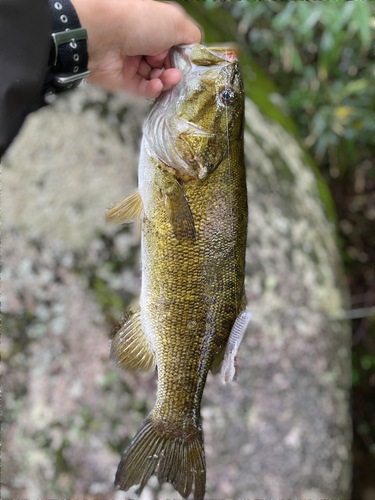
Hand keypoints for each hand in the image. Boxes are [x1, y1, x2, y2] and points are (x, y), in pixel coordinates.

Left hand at [71, 0, 200, 97]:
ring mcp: (133, 62)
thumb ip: (192, 37)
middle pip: (167, 64)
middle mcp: (144, 43)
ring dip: (166, 80)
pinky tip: (157, 85)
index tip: (190, 62)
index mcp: (155, 26)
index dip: (184, 54)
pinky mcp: (124, 80)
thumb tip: (196, 50)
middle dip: (176, 69)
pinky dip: (153, 89)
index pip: (175, 45)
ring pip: (157, 78)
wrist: (101, 34)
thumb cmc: (140, 22)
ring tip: (170, 78)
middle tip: (179, 72)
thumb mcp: (175, 22)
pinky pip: (143, 89)